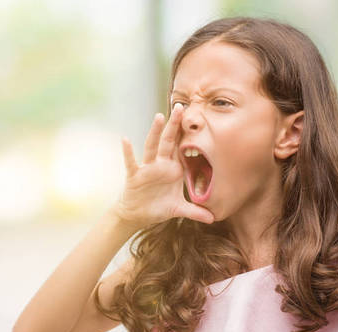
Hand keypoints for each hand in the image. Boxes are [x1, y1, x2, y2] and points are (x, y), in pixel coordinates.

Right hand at [113, 104, 214, 229]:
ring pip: (152, 147)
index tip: (196, 117)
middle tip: (181, 106)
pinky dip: (128, 151)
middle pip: (168, 141)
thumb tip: (213, 218)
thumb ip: (195, 212)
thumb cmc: (157, 207)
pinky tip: (125, 140)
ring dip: (154, 132)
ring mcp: (147, 168)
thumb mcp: (178, 209)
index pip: (181, 148)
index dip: (188, 133)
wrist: (137, 215)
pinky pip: (131, 162)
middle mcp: (161, 165)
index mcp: (173, 169)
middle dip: (174, 125)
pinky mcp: (134, 176)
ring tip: (159, 116)